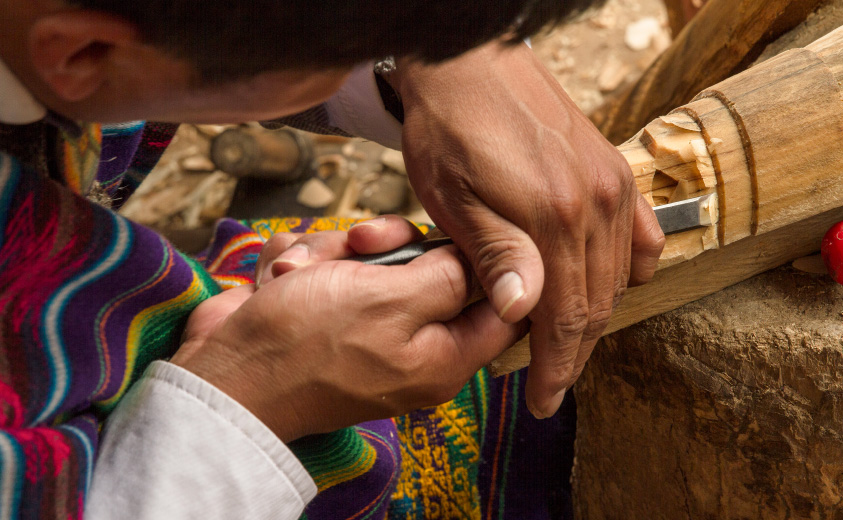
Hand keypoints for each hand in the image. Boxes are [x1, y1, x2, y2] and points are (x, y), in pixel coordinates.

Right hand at [171, 216, 526, 441]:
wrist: (222, 372)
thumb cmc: (307, 342)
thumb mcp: (392, 301)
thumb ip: (450, 278)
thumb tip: (486, 265)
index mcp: (443, 355)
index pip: (500, 306)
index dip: (487, 263)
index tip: (459, 232)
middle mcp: (409, 344)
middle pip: (431, 268)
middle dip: (389, 246)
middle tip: (361, 245)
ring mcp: (364, 326)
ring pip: (372, 258)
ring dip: (331, 252)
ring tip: (297, 273)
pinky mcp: (323, 310)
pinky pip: (331, 266)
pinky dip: (302, 264)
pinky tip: (278, 280)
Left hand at [393, 41, 664, 418]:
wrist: (469, 66)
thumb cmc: (450, 132)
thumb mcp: (454, 200)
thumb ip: (496, 256)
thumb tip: (524, 315)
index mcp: (554, 219)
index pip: (567, 317)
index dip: (557, 368)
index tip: (545, 402)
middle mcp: (595, 204)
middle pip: (597, 303)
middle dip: (574, 352)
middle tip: (552, 382)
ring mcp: (612, 184)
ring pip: (619, 276)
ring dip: (594, 314)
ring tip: (565, 340)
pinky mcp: (613, 168)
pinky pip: (640, 234)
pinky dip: (629, 269)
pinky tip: (610, 283)